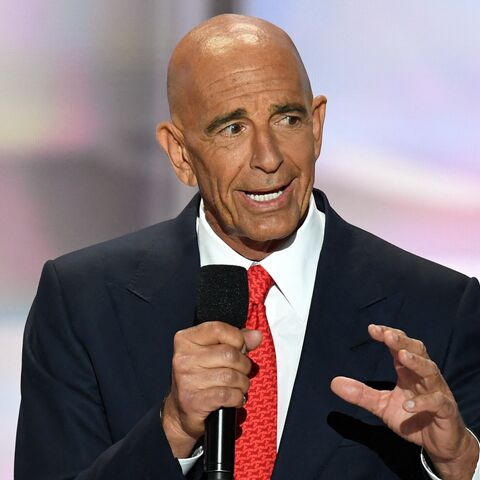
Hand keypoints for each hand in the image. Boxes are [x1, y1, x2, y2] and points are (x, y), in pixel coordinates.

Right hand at [161, 321, 261, 457]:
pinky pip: (228, 395)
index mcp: (186, 340)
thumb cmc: (201, 377)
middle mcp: (183, 358)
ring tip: (239, 386)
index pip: (219, 329)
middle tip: (241, 371)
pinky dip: (237, 398)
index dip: (237, 339)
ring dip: (242, 383)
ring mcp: (186, 380)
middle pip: (229, 354)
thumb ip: (235, 341)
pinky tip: (234, 399)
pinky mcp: (193, 401)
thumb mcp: (213, 353)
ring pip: (231, 376)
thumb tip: (256, 336)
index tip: (240, 348)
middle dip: (243, 365)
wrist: (182, 411)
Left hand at [331, 324, 478, 479]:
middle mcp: (423, 377)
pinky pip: (438, 402)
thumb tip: (333, 383)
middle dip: (402, 342)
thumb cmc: (413, 418)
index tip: (372, 328)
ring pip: (430, 370)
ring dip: (417, 362)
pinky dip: (424, 402)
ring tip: (401, 356)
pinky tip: (408, 405)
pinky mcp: (446, 411)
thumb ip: (361, 394)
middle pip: (417, 351)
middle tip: (387, 335)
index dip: (388, 335)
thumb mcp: (382, 406)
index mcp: (408, 372)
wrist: (439, 444)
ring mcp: (437, 392)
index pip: (400, 346)